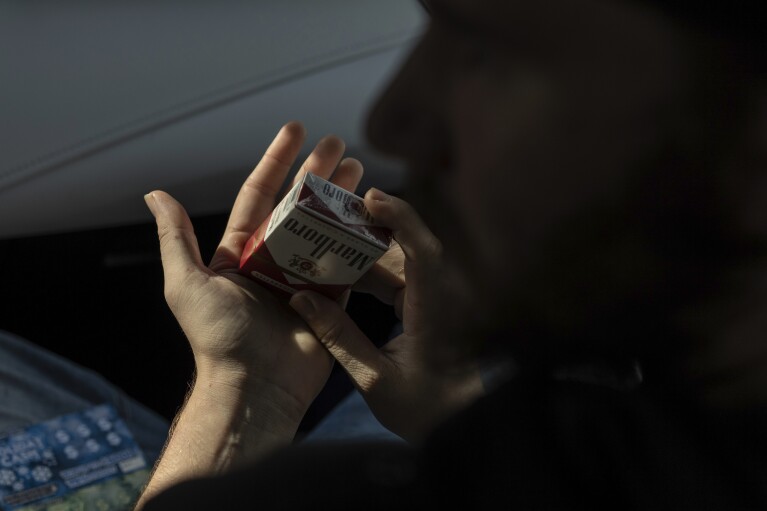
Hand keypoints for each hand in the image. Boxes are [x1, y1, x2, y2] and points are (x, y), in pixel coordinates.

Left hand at [144, 121, 362, 423]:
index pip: (261, 195)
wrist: (254, 387)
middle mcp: (273, 261)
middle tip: (338, 144)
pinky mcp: (330, 301)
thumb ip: (176, 238)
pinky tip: (372, 215)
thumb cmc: (217, 337)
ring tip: (360, 172)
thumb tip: (155, 194)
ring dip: (342, 199)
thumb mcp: (187, 283)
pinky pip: (346, 264)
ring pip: (326, 229)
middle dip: (317, 173)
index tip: (296, 130)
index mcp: (241, 253)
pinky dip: (358, 240)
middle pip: (299, 206)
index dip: (277, 160)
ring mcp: (303, 279)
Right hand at [288, 190, 484, 442]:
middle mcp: (441, 297)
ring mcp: (437, 301)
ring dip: (367, 254)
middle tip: (328, 216)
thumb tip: (302, 297)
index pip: (424, 251)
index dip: (400, 217)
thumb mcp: (374, 380)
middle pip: (408, 249)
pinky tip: (345, 276)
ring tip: (326, 243)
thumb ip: (338, 336)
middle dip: (369, 230)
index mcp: (435, 311)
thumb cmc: (425, 411)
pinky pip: (401, 279)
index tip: (369, 197)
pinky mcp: (430, 309)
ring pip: (402, 263)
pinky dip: (374, 275)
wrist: (460, 428)